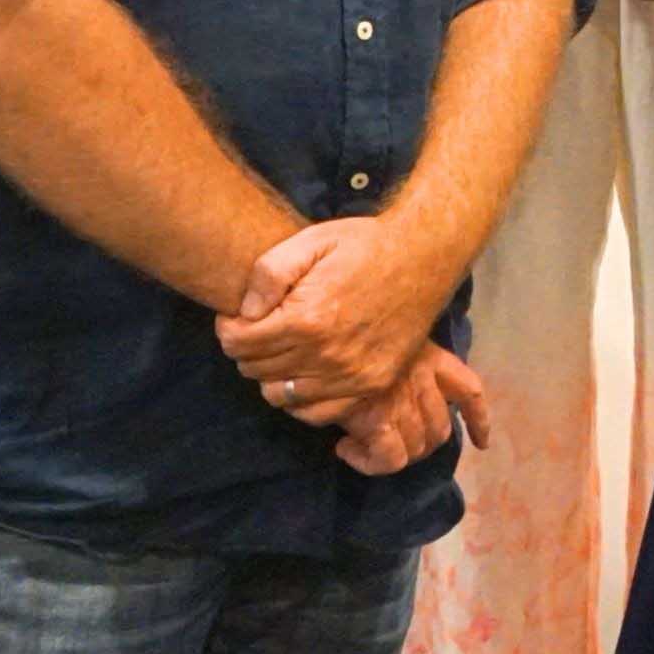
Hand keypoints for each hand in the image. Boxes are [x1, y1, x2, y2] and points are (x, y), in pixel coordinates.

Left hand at [215, 215, 453, 412]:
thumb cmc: (364, 244)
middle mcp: (326, 355)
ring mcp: (352, 375)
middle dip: (247, 349)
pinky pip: (318, 413)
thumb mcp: (312, 240)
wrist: (424, 257)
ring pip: (281, 395)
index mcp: (307, 318)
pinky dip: (302, 399)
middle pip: (255, 370)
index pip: (238, 343)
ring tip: (282, 349)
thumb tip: (245, 311)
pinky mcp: (373, 385)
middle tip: (259, 329)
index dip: (228, 328)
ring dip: (271, 374)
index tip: (237, 316)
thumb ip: (269, 273)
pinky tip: (305, 373)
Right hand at [332, 345, 493, 477]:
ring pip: (416, 449)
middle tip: (389, 443)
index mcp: (430, 356)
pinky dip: (370, 464)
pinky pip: (389, 460)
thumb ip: (398, 362)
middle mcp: (424, 379)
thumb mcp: (384, 338)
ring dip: (391, 455)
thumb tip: (395, 394)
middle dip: (418, 446)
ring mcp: (403, 401)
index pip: (469, 391)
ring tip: (361, 444)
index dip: (478, 420)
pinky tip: (345, 450)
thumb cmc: (343, 332)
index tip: (482, 442)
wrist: (316, 336)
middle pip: (439, 431)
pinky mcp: (380, 420)